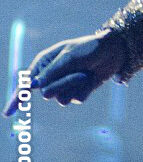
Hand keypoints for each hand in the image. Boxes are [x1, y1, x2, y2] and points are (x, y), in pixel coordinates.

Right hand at [2, 30, 125, 116]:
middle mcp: (51, 75)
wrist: (113, 51)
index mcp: (45, 62)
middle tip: (79, 72)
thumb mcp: (70, 56)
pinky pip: (76, 99)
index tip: (8, 113)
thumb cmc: (89, 48)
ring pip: (61, 99)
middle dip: (64, 84)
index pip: (26, 83)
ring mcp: (64, 85)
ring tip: (85, 73)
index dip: (17, 98)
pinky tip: (91, 79)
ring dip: (76, 86)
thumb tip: (35, 85)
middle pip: (47, 93)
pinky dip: (85, 90)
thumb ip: (52, 71)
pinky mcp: (77, 92)